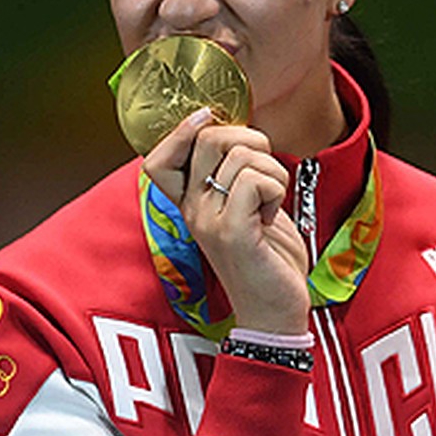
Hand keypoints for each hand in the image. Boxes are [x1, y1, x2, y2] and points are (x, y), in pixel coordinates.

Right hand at [144, 109, 310, 334]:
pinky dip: (277, 189)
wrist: (276, 312)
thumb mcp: (247, 208)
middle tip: (266, 174)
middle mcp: (191, 209)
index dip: (184, 129)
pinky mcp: (232, 232)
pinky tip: (272, 216)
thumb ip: (237, 175)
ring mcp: (208, 220)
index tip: (214, 123)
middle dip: (251, 140)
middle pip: (208, 137)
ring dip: (274, 172)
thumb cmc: (268, 259)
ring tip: (272, 204)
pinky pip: (255, 180)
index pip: (158, 156)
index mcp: (190, 203)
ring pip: (242, 155)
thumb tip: (243, 135)